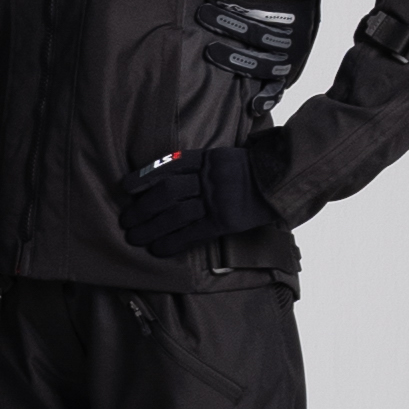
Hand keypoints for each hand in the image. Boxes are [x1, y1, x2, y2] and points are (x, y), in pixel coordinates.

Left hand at [119, 146, 275, 257]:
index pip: (169, 165)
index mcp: (208, 159)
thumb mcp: (227, 159)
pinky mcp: (224, 220)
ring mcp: (217, 199)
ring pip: (176, 212)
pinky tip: (158, 249)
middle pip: (167, 190)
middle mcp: (209, 178)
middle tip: (126, 219)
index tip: (126, 187)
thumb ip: (204, 165)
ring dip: (152, 226)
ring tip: (134, 236)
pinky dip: (173, 241)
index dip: (145, 176)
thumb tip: (175, 176)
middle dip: (143, 207)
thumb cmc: (254, 172)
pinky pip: (193, 232)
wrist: (283, 182)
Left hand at [195, 0, 319, 113]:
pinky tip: (251, 105)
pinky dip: (266, 100)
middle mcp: (295, 44)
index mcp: (300, 19)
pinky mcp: (282, 83)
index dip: (240, 3)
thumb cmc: (294, 5)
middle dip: (228, 25)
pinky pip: (276, 94)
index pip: (267, 10)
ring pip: (261, 65)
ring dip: (234, 59)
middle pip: (258, 35)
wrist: (306, 35)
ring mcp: (288, 66)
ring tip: (208, 50)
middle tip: (202, 14)